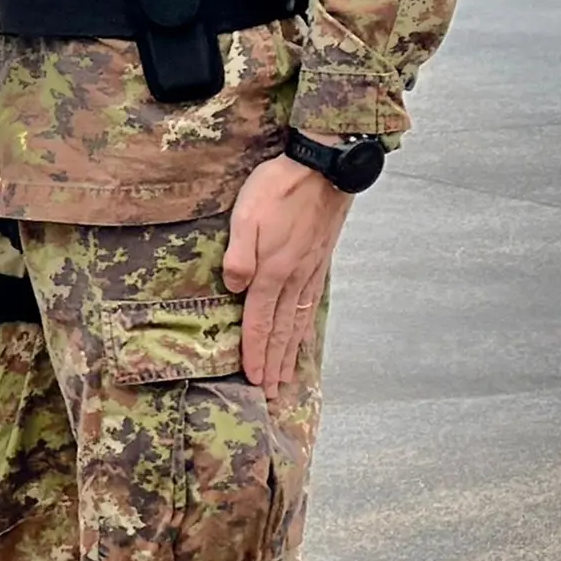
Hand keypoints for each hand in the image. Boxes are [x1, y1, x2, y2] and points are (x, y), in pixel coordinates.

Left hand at [221, 153, 353, 389]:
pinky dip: (306, 328)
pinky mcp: (319, 262)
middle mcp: (294, 278)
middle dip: (273, 362)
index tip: (253, 378)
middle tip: (270, 392)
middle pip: (281, 329)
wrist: (324, 168)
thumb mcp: (246, 214)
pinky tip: (304, 336)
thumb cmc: (278, 188)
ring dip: (290, 351)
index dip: (254, 350)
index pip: (259, 320)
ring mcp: (310, 272)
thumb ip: (239, 254)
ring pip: (298, 321)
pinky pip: (311, 305)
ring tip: (287, 376)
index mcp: (273, 270)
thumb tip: (236, 288)